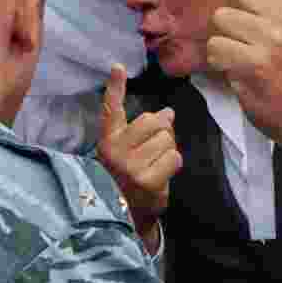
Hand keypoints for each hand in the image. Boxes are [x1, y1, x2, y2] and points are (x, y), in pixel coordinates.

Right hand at [96, 63, 181, 248]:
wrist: (125, 215)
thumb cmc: (128, 178)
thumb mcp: (125, 153)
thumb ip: (142, 131)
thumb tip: (168, 114)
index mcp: (107, 142)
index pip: (111, 110)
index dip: (114, 87)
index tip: (118, 67)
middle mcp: (115, 152)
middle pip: (152, 122)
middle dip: (162, 130)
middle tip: (155, 145)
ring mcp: (131, 167)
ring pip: (166, 140)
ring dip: (168, 150)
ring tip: (155, 164)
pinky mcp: (148, 181)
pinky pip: (174, 157)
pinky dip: (173, 163)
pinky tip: (161, 174)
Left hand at [206, 0, 281, 162]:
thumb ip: (278, 5)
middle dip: (233, 13)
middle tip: (249, 39)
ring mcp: (272, 38)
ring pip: (221, 21)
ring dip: (224, 41)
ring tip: (246, 60)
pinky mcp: (254, 62)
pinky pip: (216, 48)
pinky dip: (220, 63)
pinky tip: (239, 73)